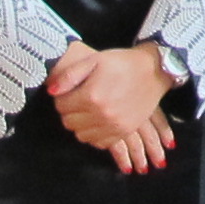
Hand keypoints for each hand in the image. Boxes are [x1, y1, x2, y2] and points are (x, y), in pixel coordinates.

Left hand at [47, 41, 176, 171]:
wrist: (153, 70)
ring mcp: (114, 126)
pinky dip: (94, 135)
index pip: (61, 106)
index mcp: (91, 95)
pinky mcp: (124, 132)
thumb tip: (51, 91)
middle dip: (69, 112)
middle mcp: (102, 114)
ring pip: (81, 135)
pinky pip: (99, 143)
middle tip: (78, 101)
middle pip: (69, 123)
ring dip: (80, 124)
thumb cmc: (122, 62)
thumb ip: (69, 75)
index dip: (62, 98)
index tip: (70, 92)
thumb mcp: (94, 60)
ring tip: (88, 111)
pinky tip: (98, 122)